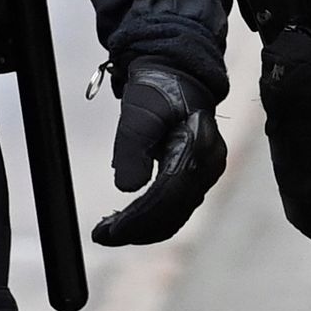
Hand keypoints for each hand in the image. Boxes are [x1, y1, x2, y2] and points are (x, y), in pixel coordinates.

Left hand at [89, 62, 225, 247]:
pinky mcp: (197, 176)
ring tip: (107, 231)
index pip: (167, 196)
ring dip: (142, 228)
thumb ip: (132, 149)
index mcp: (198, 148)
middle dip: (137, 229)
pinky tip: (126, 221)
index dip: (137, 219)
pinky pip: (176, 207)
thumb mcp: (138, 114)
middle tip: (101, 235)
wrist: (175, 75)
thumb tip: (128, 189)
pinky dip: (151, 219)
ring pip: (175, 214)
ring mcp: (206, 172)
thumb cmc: (157, 90)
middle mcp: (209, 165)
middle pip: (173, 212)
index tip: (107, 232)